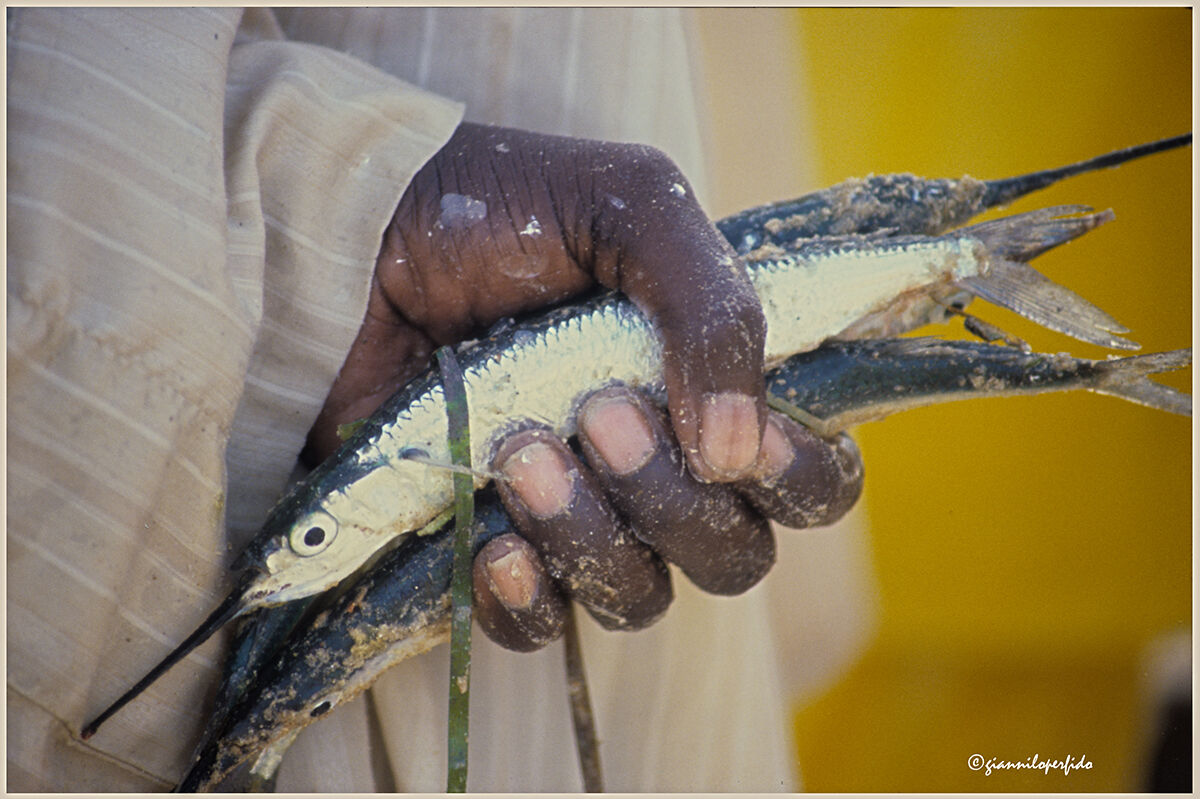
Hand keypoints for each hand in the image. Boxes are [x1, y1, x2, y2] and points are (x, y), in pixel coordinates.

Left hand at [303, 122, 863, 649]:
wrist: (359, 234)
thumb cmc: (504, 210)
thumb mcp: (630, 207)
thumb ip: (713, 308)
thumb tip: (734, 452)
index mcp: (713, 389)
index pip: (811, 481)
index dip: (793, 481)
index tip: (736, 443)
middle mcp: (662, 466)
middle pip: (732, 554)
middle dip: (669, 498)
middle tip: (596, 412)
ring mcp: (581, 515)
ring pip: (639, 596)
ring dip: (589, 534)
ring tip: (519, 450)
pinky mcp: (495, 548)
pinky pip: (541, 630)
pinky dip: (525, 602)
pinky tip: (494, 544)